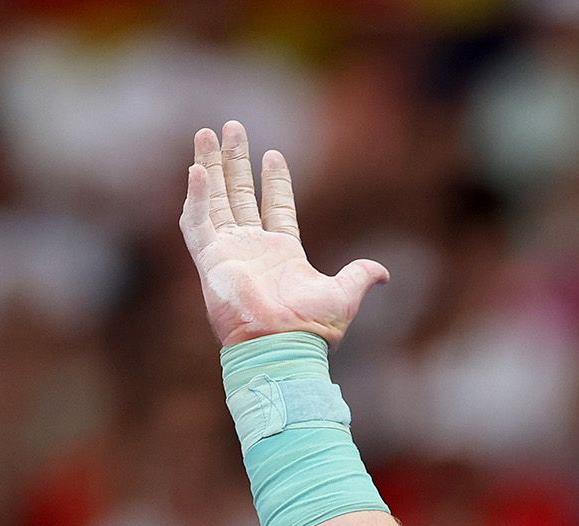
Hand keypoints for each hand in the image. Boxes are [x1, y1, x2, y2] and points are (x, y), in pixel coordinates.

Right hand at [178, 122, 389, 348]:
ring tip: (207, 132)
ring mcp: (229, 251)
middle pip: (240, 193)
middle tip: (231, 127)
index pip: (276, 206)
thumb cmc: (311, 327)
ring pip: (214, 199)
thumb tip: (383, 273)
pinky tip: (196, 168)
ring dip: (209, 165)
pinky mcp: (209, 259)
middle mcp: (252, 248)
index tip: (274, 153)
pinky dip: (195, 196)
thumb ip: (359, 276)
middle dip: (236, 161)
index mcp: (283, 253)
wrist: (281, 344)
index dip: (275, 180)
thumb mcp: (343, 295)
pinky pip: (195, 222)